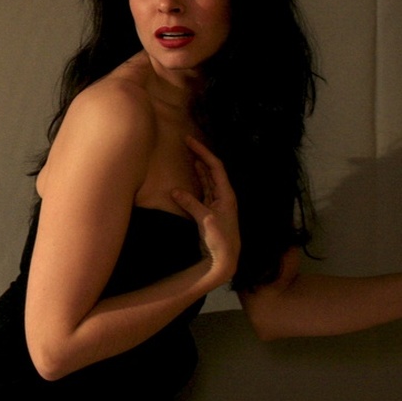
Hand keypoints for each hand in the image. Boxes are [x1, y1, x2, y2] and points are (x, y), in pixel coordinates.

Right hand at [171, 136, 240, 283]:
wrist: (225, 259)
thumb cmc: (220, 239)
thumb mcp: (205, 220)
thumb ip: (191, 204)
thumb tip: (174, 191)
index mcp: (226, 194)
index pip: (215, 166)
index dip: (203, 152)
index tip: (190, 141)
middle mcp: (224, 195)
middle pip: (212, 170)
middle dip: (201, 155)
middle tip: (187, 142)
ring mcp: (217, 203)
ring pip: (208, 179)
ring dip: (199, 166)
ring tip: (189, 153)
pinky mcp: (210, 210)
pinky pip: (203, 189)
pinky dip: (197, 180)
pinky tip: (192, 174)